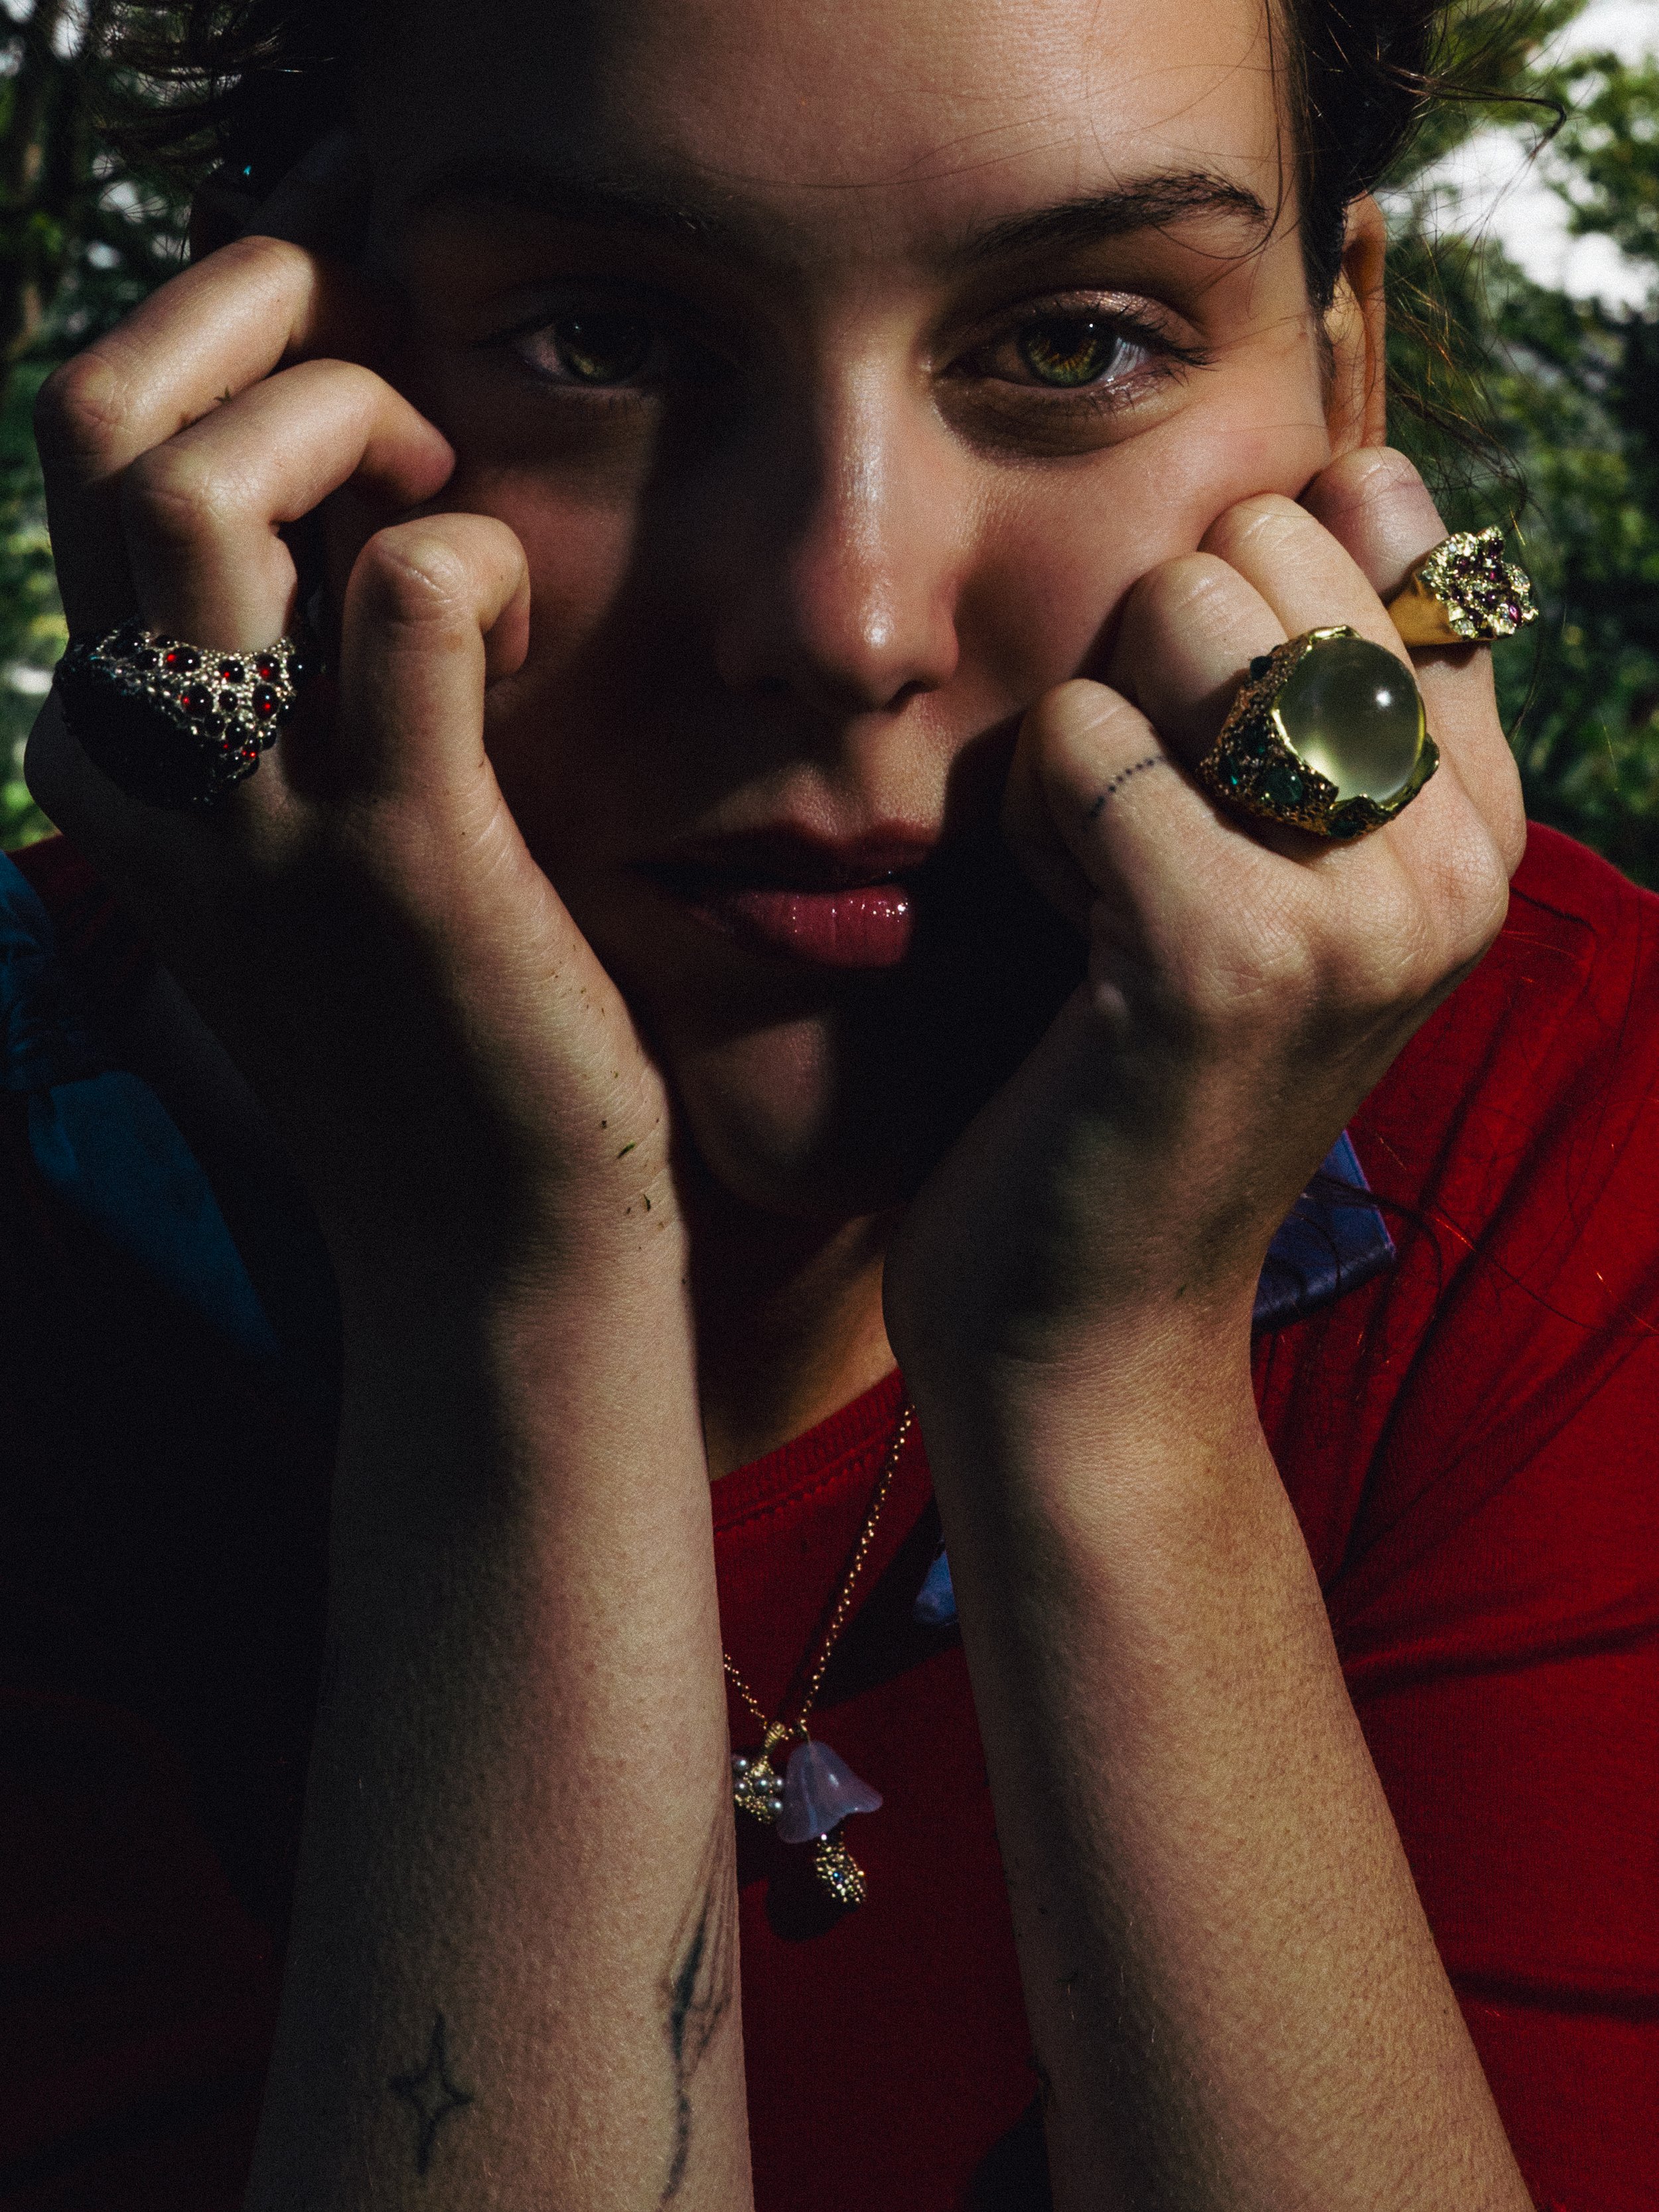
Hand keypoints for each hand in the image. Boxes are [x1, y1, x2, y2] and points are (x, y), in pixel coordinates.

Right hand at [26, 218, 678, 1310]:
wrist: (493, 1249)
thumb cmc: (435, 1026)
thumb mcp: (304, 837)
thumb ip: (285, 672)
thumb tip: (356, 475)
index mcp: (108, 745)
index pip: (85, 444)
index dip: (219, 319)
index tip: (351, 287)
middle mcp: (146, 766)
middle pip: (93, 418)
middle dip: (257, 298)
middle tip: (399, 319)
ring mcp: (258, 814)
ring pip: (200, 483)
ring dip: (347, 404)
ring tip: (447, 469)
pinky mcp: (406, 855)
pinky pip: (409, 600)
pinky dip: (474, 549)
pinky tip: (520, 606)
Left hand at [885, 449, 1521, 1388]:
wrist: (1092, 1322)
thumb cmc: (1141, 1077)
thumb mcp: (1272, 868)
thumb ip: (1334, 691)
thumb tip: (1358, 466)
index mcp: (1479, 813)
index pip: (1384, 520)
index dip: (1236, 601)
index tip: (1214, 767)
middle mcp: (1457, 853)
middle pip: (1261, 543)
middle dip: (1151, 662)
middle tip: (1144, 839)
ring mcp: (1363, 907)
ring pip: (1179, 614)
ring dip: (1089, 739)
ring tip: (1104, 886)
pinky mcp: (1232, 957)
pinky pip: (1085, 738)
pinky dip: (1032, 816)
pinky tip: (1064, 934)